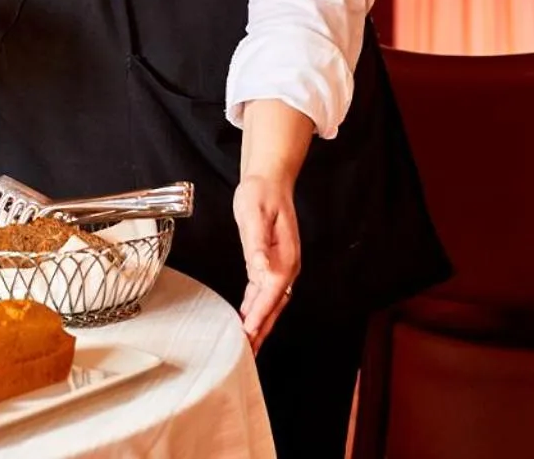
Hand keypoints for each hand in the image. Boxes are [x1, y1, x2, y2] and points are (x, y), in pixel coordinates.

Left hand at [234, 174, 299, 352]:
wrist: (269, 181)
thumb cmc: (261, 194)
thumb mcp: (254, 215)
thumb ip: (256, 244)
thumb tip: (260, 268)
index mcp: (284, 258)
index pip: (270, 294)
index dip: (259, 315)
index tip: (248, 334)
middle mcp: (286, 266)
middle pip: (274, 305)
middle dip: (262, 329)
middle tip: (248, 352)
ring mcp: (281, 266)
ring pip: (270, 303)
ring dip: (260, 323)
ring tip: (247, 344)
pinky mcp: (272, 263)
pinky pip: (264, 292)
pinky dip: (256, 308)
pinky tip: (246, 317)